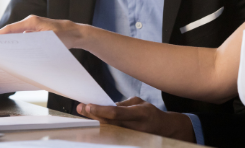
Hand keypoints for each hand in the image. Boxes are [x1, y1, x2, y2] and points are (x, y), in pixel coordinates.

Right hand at [0, 15, 85, 48]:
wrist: (75, 33)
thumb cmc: (64, 35)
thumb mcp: (50, 39)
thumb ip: (35, 41)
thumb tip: (20, 45)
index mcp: (32, 22)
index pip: (11, 28)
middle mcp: (30, 23)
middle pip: (11, 32)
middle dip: (1, 40)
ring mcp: (33, 28)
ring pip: (17, 36)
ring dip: (9, 44)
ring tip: (0, 54)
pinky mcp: (36, 33)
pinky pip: (23, 39)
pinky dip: (18, 45)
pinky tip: (15, 55)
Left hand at [76, 97, 195, 142]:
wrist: (163, 129)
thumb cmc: (150, 113)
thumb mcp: (139, 103)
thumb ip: (123, 104)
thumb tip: (107, 106)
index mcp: (138, 114)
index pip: (116, 113)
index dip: (101, 110)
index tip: (89, 105)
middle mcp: (133, 126)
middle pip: (108, 122)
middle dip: (93, 115)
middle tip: (80, 108)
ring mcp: (130, 136)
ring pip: (108, 130)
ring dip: (94, 123)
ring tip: (82, 114)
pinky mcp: (127, 140)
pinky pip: (111, 134)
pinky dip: (100, 129)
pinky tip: (91, 124)